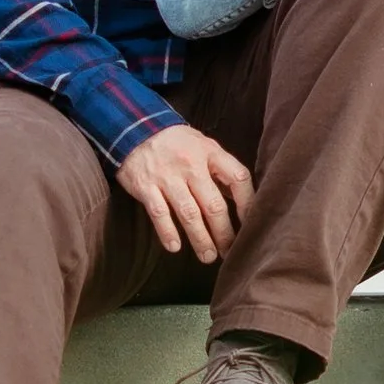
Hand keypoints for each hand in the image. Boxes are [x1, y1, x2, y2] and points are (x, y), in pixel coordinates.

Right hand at [116, 121, 253, 261]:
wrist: (133, 127)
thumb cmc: (175, 142)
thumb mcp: (203, 146)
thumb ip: (220, 170)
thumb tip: (241, 200)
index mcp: (210, 152)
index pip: (238, 178)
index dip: (248, 203)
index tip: (249, 224)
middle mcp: (191, 165)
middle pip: (214, 204)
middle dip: (224, 233)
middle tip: (229, 252)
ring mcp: (167, 176)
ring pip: (189, 214)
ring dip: (200, 239)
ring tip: (208, 256)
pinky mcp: (146, 186)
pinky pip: (159, 213)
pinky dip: (167, 232)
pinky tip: (175, 247)